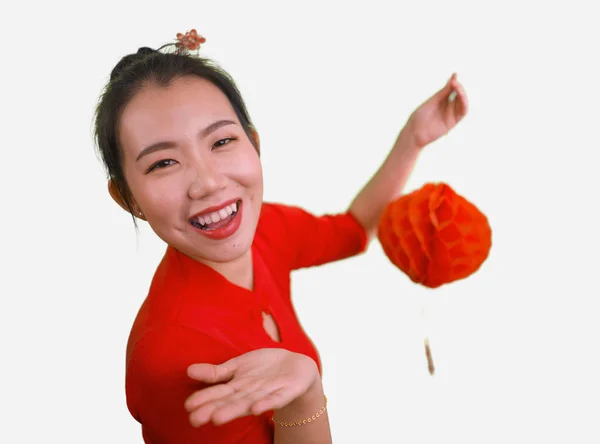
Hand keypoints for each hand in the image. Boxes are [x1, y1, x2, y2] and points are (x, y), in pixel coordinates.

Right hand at [185, 348, 319, 426]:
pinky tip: (256, 409)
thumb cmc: (263, 369)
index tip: (187, 408)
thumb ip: (216, 372)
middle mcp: (250, 394)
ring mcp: (268, 393)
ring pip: (249, 402)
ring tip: (218, 418)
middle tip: (195, 419)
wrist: (295, 367)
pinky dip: (266, 403)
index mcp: (238, 388)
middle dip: (214, 409)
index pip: (219, 394)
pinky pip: (276, 398)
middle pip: (231, 402)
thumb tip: (188, 370)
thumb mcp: (237, 366)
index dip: (204, 400)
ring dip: (234, 410)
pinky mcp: (286, 392)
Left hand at [405, 73, 467, 148]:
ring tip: (457, 86)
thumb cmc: (419, 117)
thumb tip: (452, 80)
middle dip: (458, 87)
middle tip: (455, 81)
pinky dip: (464, 103)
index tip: (455, 74)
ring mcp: (450, 114)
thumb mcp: (432, 101)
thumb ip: (443, 92)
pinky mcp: (453, 122)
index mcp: (440, 101)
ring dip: (462, 94)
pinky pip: (463, 112)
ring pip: (462, 102)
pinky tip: (461, 96)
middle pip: (458, 95)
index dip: (454, 82)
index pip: (450, 90)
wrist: (415, 132)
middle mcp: (446, 107)